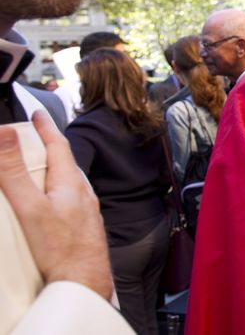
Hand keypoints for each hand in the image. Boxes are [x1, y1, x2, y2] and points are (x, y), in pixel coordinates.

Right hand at [0, 111, 112, 299]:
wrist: (85, 281)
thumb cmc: (62, 249)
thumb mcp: (30, 206)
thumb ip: (15, 172)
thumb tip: (5, 134)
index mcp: (70, 182)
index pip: (59, 145)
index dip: (46, 127)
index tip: (37, 114)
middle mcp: (82, 193)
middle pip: (63, 162)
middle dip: (48, 148)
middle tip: (33, 137)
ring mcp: (85, 210)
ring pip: (67, 182)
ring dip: (51, 171)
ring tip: (36, 168)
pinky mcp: (83, 227)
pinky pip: (68, 200)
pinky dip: (54, 192)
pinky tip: (47, 204)